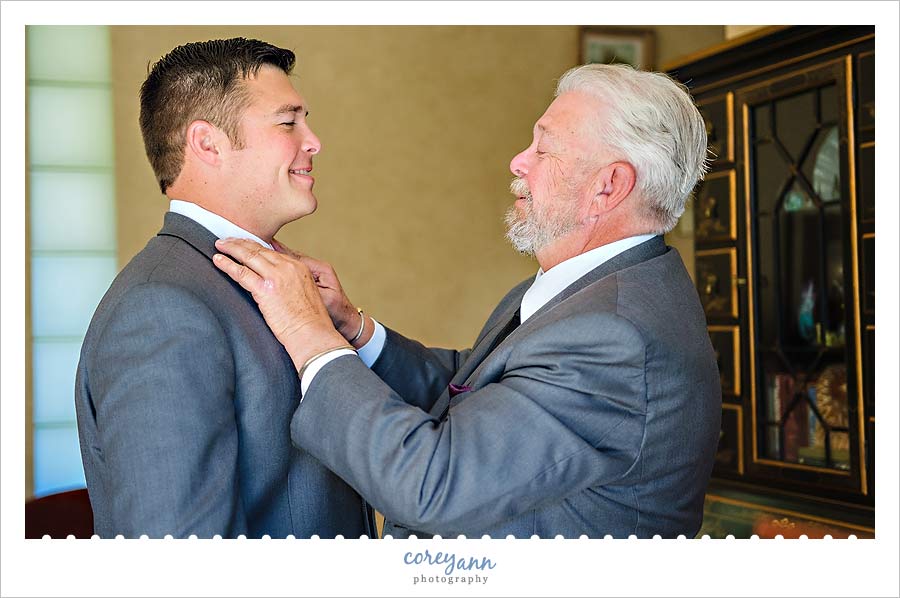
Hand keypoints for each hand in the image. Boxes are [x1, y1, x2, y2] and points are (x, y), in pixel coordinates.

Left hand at [213, 238, 348, 370]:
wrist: (312, 333)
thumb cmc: (310, 321)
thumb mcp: (306, 293)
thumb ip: (292, 282)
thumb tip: (277, 283)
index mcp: (299, 267)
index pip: (272, 252)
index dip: (256, 246)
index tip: (245, 244)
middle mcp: (288, 268)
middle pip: (259, 250)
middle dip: (241, 243)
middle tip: (228, 240)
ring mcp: (276, 277)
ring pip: (249, 256)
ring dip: (232, 248)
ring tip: (219, 245)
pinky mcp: (265, 290)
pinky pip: (241, 273)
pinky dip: (227, 265)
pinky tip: (218, 260)